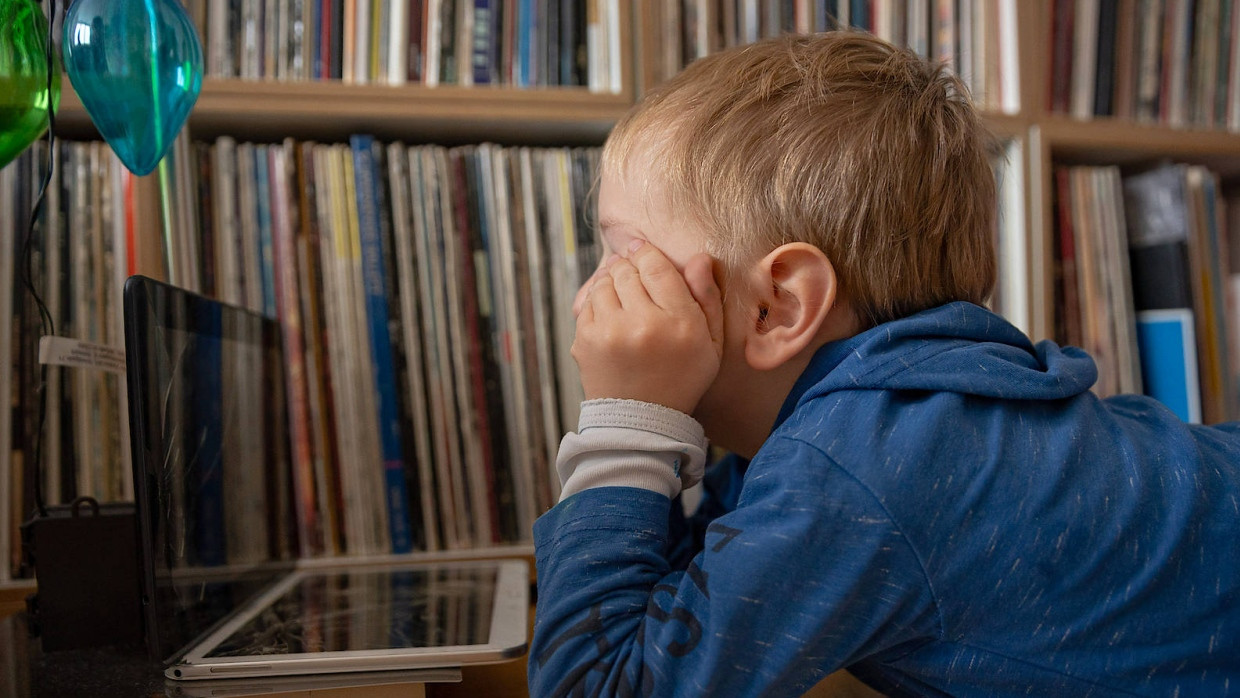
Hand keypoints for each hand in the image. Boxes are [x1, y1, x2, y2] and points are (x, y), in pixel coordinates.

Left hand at [572, 241, 723, 414]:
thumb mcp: (711, 343)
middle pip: (627, 270)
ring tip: (623, 295)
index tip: (641, 249)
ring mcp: (609, 333)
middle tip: (633, 271)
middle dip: (629, 265)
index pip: (657, 267)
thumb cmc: (681, 378)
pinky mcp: (585, 341)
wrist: (641, 421)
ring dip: (612, 281)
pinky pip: (588, 303)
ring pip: (604, 282)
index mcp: (678, 323)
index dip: (647, 252)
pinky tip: (611, 315)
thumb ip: (707, 298)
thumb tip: (700, 258)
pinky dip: (598, 302)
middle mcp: (642, 324)